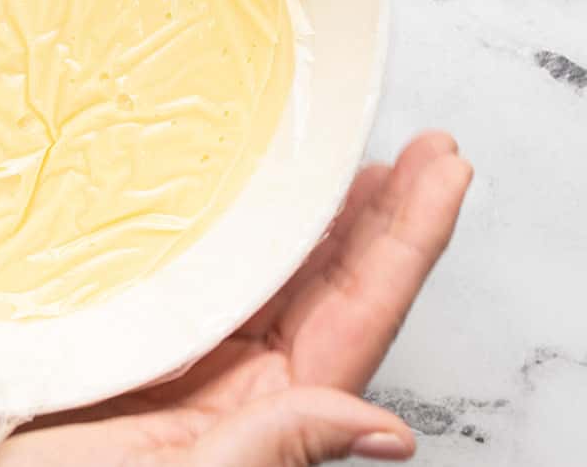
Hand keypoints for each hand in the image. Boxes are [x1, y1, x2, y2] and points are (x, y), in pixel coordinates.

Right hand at [0, 132, 472, 465]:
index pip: (360, 315)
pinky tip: (263, 192)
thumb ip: (272, 448)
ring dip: (326, 213)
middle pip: (335, 282)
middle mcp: (244, 377)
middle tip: (427, 150)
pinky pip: (216, 262)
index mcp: (266, 410)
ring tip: (363, 160)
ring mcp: (197, 346)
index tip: (441, 173)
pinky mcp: (146, 324)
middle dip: (385, 214)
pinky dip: (248, 222)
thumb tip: (383, 428)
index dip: (407, 240)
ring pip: (281, 268)